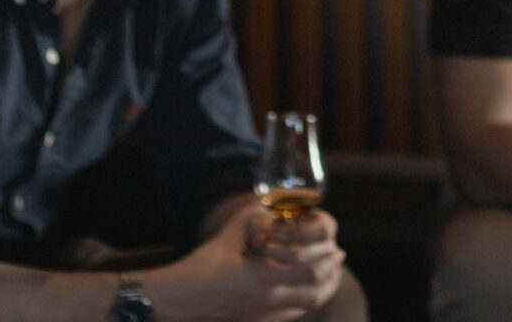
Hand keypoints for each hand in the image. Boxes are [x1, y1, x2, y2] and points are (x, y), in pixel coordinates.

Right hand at [143, 201, 344, 321]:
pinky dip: (300, 305)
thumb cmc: (197, 269)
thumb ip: (248, 218)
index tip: (339, 252)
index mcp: (263, 280)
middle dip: (331, 279)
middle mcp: (267, 302)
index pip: (312, 274)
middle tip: (337, 265)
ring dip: (319, 293)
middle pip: (315, 295)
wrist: (173, 302)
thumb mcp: (225, 239)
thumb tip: (264, 201)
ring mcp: (261, 318)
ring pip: (304, 309)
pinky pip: (287, 317)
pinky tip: (300, 294)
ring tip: (326, 279)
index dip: (330, 263)